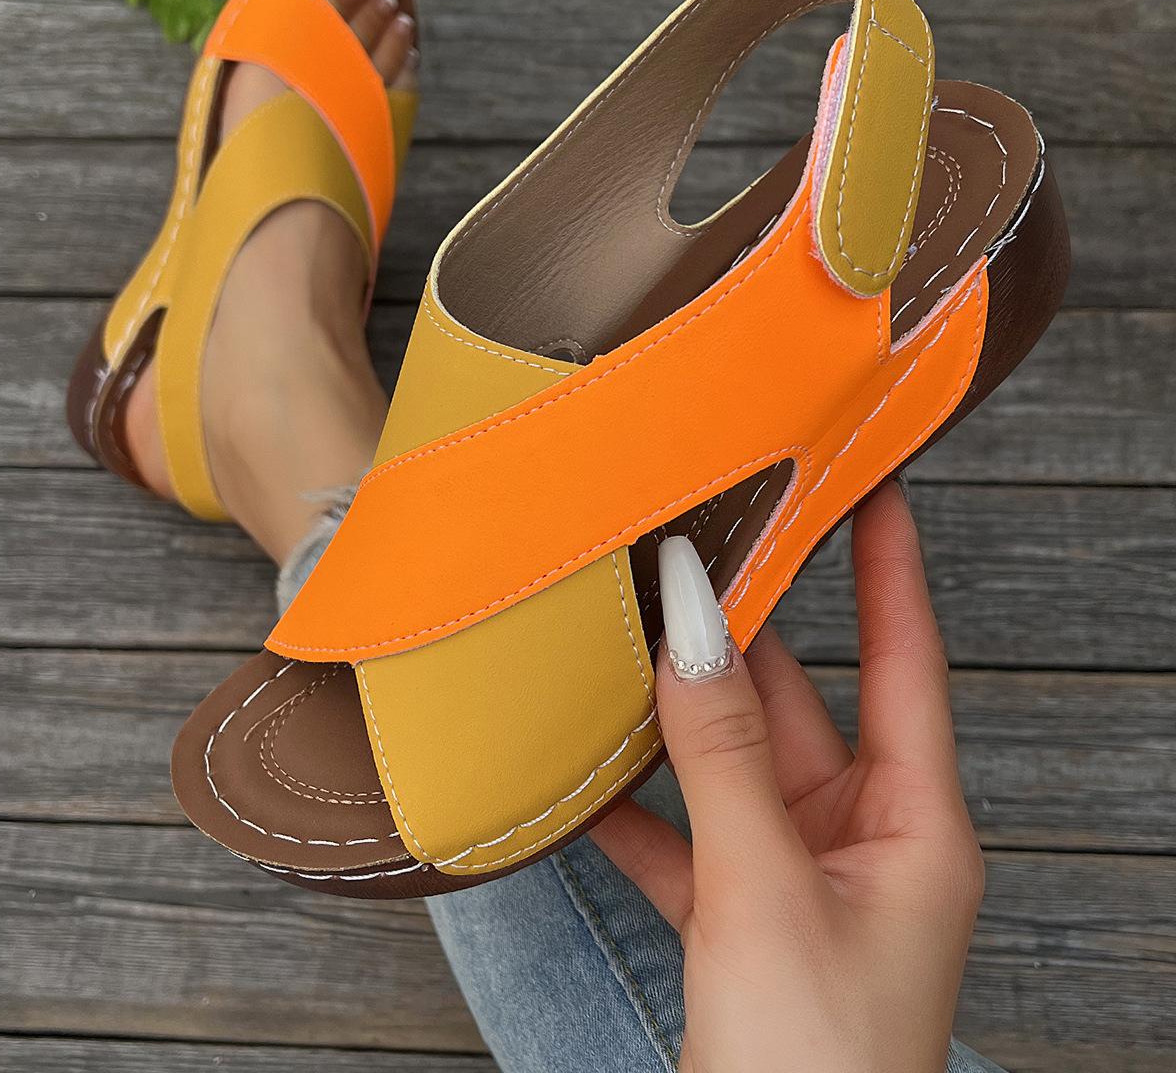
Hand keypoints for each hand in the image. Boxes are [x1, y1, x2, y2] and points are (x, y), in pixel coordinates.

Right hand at [592, 482, 983, 1072]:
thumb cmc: (817, 1066)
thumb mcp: (765, 894)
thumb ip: (722, 757)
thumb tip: (693, 633)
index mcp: (914, 825)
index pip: (907, 659)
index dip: (891, 566)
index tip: (872, 483)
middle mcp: (863, 838)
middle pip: (796, 705)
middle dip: (742, 638)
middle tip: (691, 555)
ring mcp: (797, 877)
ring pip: (730, 766)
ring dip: (675, 721)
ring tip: (621, 644)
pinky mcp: (739, 918)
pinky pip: (685, 837)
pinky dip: (638, 810)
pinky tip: (583, 778)